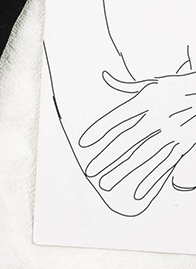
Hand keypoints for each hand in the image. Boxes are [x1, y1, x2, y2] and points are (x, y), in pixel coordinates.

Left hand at [77, 70, 195, 213]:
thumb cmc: (177, 87)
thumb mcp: (152, 83)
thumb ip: (125, 84)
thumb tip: (105, 76)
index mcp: (147, 101)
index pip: (118, 118)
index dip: (99, 130)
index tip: (83, 143)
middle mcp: (158, 118)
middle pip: (127, 141)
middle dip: (107, 157)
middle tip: (90, 171)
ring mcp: (172, 134)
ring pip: (144, 156)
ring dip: (124, 171)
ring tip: (106, 184)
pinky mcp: (184, 145)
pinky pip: (165, 165)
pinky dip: (152, 180)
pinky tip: (139, 192)